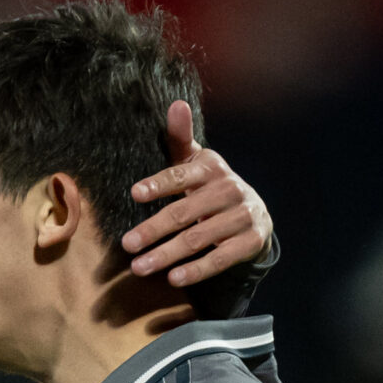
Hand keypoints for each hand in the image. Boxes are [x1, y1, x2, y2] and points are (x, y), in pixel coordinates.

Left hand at [120, 99, 272, 288]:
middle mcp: (229, 190)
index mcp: (212, 168)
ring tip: (138, 267)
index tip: (134, 193)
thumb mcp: (196, 162)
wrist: (254, 212)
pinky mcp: (250, 241)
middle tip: (127, 244)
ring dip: (167, 255)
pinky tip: (173, 279)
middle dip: (153, 229)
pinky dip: (196, 271)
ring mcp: (242, 216)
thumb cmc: (210, 186)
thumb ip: (180, 139)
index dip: (159, 183)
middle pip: (185, 212)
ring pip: (199, 238)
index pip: (182, 175)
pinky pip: (220, 259)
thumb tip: (175, 104)